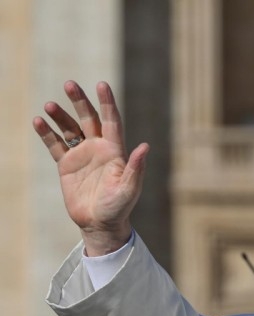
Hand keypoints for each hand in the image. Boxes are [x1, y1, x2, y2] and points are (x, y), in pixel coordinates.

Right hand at [32, 81, 149, 255]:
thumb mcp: (129, 189)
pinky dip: (47, 133)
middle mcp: (99, 148)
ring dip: (60, 116)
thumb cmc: (119, 208)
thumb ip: (136, 168)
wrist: (100, 224)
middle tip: (69, 84)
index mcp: (116, 151)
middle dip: (80, 101)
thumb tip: (145, 146)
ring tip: (49, 105)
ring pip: (70, 129)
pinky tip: (38, 122)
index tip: (102, 84)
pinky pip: (55, 145)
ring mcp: (82, 155)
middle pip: (89, 118)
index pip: (112, 121)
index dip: (107, 102)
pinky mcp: (67, 165)